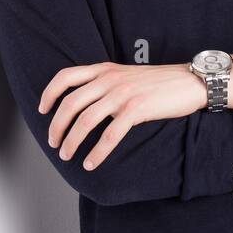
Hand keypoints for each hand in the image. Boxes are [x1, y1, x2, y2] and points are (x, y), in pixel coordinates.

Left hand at [37, 62, 205, 169]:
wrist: (190, 81)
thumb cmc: (158, 82)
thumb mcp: (126, 75)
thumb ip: (105, 83)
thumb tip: (86, 104)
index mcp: (104, 69)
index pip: (65, 77)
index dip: (49, 94)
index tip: (42, 110)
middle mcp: (109, 79)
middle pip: (70, 103)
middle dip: (57, 126)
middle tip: (54, 142)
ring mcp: (122, 93)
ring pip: (85, 120)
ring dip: (72, 141)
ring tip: (67, 155)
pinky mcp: (136, 109)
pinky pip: (110, 134)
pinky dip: (97, 151)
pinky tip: (91, 163)